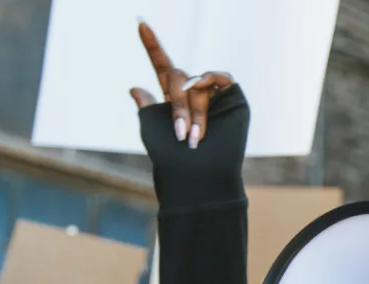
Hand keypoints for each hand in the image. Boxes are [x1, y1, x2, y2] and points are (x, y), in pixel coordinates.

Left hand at [129, 21, 234, 148]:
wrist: (200, 174)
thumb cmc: (173, 158)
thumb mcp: (150, 127)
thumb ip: (146, 104)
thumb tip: (135, 87)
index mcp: (173, 99)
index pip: (162, 66)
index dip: (152, 45)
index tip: (140, 23)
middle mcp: (193, 94)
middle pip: (178, 77)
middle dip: (176, 104)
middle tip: (181, 134)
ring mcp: (214, 96)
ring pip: (197, 84)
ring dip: (194, 111)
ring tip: (196, 137)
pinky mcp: (233, 100)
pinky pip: (221, 77)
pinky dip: (210, 78)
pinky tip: (202, 87)